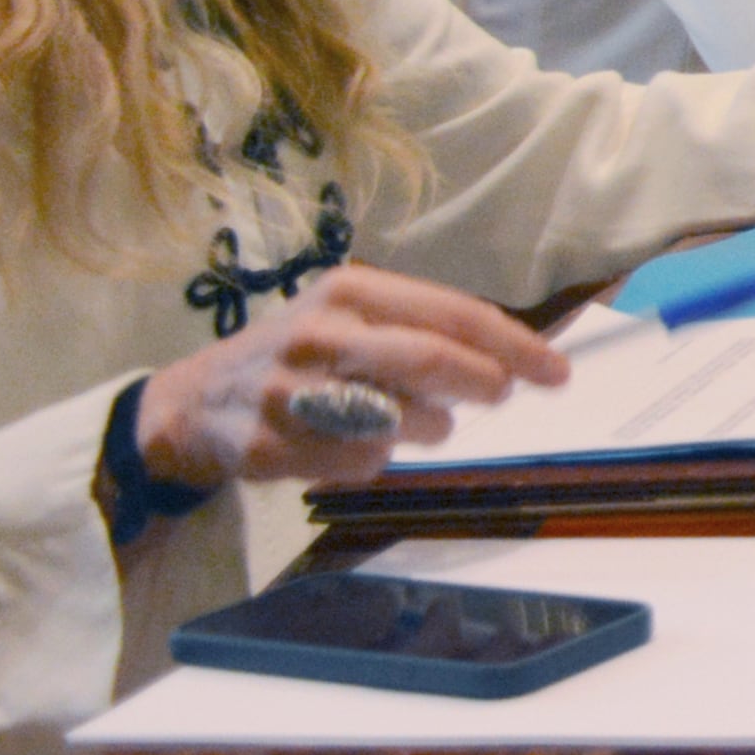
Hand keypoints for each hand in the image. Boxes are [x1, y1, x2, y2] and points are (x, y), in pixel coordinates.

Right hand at [129, 262, 568, 491]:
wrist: (196, 401)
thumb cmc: (301, 352)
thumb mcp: (354, 317)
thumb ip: (424, 329)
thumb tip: (514, 355)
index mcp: (351, 290)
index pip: (454, 314)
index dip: (514, 345)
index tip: (557, 373)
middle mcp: (321, 333)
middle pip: (430, 360)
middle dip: (484, 381)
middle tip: (502, 395)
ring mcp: (291, 391)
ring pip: (400, 421)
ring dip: (428, 427)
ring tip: (413, 419)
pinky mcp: (271, 446)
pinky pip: (359, 463)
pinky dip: (376, 460)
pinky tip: (355, 445)